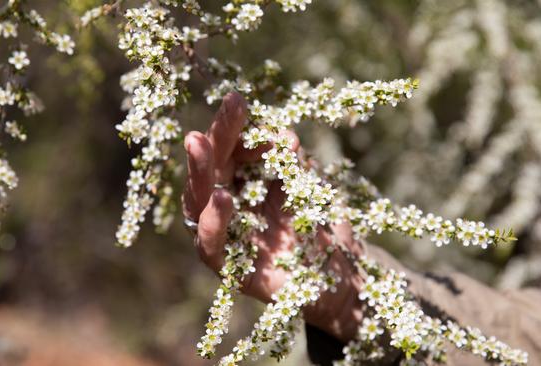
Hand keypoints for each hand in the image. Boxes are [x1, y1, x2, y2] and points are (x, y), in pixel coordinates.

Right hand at [182, 92, 365, 341]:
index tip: (238, 100)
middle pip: (208, 171)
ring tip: (200, 142)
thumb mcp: (310, 182)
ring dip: (200, 172)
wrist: (343, 275)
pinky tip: (222, 199)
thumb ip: (291, 160)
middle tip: (214, 115)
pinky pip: (210, 246)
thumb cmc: (323, 224)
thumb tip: (281, 136)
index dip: (231, 126)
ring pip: (197, 203)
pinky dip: (213, 223)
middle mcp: (226, 206)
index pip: (228, 149)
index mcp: (241, 182)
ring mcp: (224, 237)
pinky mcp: (228, 269)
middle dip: (210, 140)